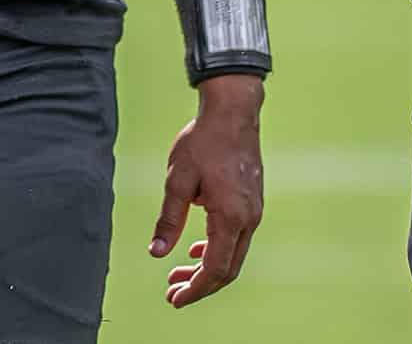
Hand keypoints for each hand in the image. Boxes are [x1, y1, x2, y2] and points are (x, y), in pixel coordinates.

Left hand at [150, 73, 263, 306]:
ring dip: (207, 267)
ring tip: (179, 272)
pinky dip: (218, 248)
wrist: (233, 112)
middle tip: (172, 291)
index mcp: (230, 216)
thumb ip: (169, 220)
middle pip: (227, 268)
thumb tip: (157, 253)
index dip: (194, 290)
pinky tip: (198, 247)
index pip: (214, 269)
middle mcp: (248, 219)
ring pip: (233, 254)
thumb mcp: (178, 180)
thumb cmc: (203, 141)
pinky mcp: (253, 201)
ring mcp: (254, 210)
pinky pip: (238, 237)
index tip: (174, 299)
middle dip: (200, 285)